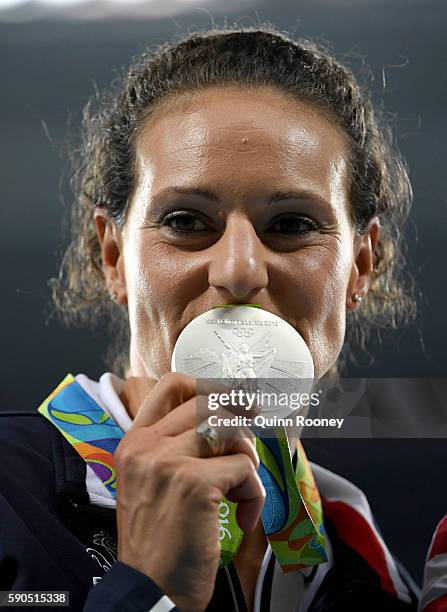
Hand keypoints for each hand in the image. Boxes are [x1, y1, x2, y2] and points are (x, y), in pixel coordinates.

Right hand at [115, 372, 264, 611]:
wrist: (148, 591)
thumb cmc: (157, 541)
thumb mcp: (150, 484)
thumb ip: (173, 449)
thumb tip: (223, 424)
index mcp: (135, 442)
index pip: (171, 385)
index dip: (209, 385)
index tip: (233, 401)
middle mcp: (147, 445)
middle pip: (209, 402)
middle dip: (240, 418)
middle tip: (253, 436)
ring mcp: (168, 461)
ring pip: (230, 429)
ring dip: (247, 458)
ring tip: (241, 489)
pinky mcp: (194, 484)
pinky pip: (244, 468)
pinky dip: (253, 494)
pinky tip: (241, 517)